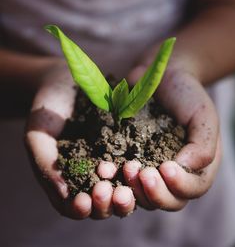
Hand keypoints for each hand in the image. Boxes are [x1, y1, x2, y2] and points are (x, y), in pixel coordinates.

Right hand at [25, 61, 134, 219]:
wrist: (66, 84)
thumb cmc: (48, 109)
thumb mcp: (38, 134)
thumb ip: (45, 163)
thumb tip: (65, 195)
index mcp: (70, 180)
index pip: (76, 207)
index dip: (80, 209)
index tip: (84, 200)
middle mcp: (93, 177)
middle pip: (104, 206)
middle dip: (107, 203)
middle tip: (108, 189)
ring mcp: (113, 163)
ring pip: (123, 191)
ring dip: (127, 191)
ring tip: (126, 174)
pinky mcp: (128, 148)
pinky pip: (137, 165)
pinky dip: (138, 169)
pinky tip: (138, 161)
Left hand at [118, 51, 221, 210]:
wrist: (160, 79)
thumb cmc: (186, 96)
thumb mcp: (202, 115)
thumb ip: (202, 145)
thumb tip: (184, 169)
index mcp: (196, 168)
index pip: (191, 190)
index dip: (178, 185)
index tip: (165, 167)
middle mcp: (173, 175)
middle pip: (166, 201)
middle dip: (152, 192)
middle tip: (139, 171)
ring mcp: (149, 169)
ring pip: (141, 196)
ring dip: (131, 190)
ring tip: (123, 169)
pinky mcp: (128, 160)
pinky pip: (120, 178)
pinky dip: (112, 178)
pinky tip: (104, 168)